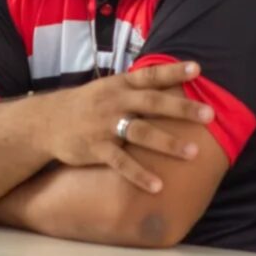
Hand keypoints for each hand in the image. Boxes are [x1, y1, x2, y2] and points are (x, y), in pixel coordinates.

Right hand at [39, 61, 212, 192]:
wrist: (46, 122)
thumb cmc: (86, 105)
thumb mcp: (108, 88)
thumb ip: (136, 88)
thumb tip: (170, 84)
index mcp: (120, 85)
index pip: (150, 75)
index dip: (173, 71)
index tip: (197, 69)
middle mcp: (115, 102)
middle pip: (152, 103)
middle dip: (181, 108)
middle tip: (209, 115)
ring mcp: (105, 126)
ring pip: (140, 133)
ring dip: (168, 142)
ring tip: (194, 152)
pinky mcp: (96, 149)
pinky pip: (121, 163)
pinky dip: (139, 174)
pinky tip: (158, 186)